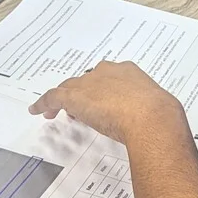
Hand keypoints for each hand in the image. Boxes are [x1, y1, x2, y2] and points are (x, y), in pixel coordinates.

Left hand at [28, 61, 185, 144]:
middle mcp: (107, 72)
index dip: (100, 91)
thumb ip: (148, 112)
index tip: (99, 103)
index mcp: (128, 73)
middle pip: (86, 81)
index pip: (107, 79)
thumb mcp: (155, 110)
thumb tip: (155, 125)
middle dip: (82, 94)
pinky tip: (37, 111)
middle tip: (79, 110)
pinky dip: (43, 103)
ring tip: (58, 112)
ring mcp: (90, 83)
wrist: (151, 116)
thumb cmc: (159, 116)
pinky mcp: (74, 95)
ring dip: (64, 99)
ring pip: (70, 88)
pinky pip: (53, 97)